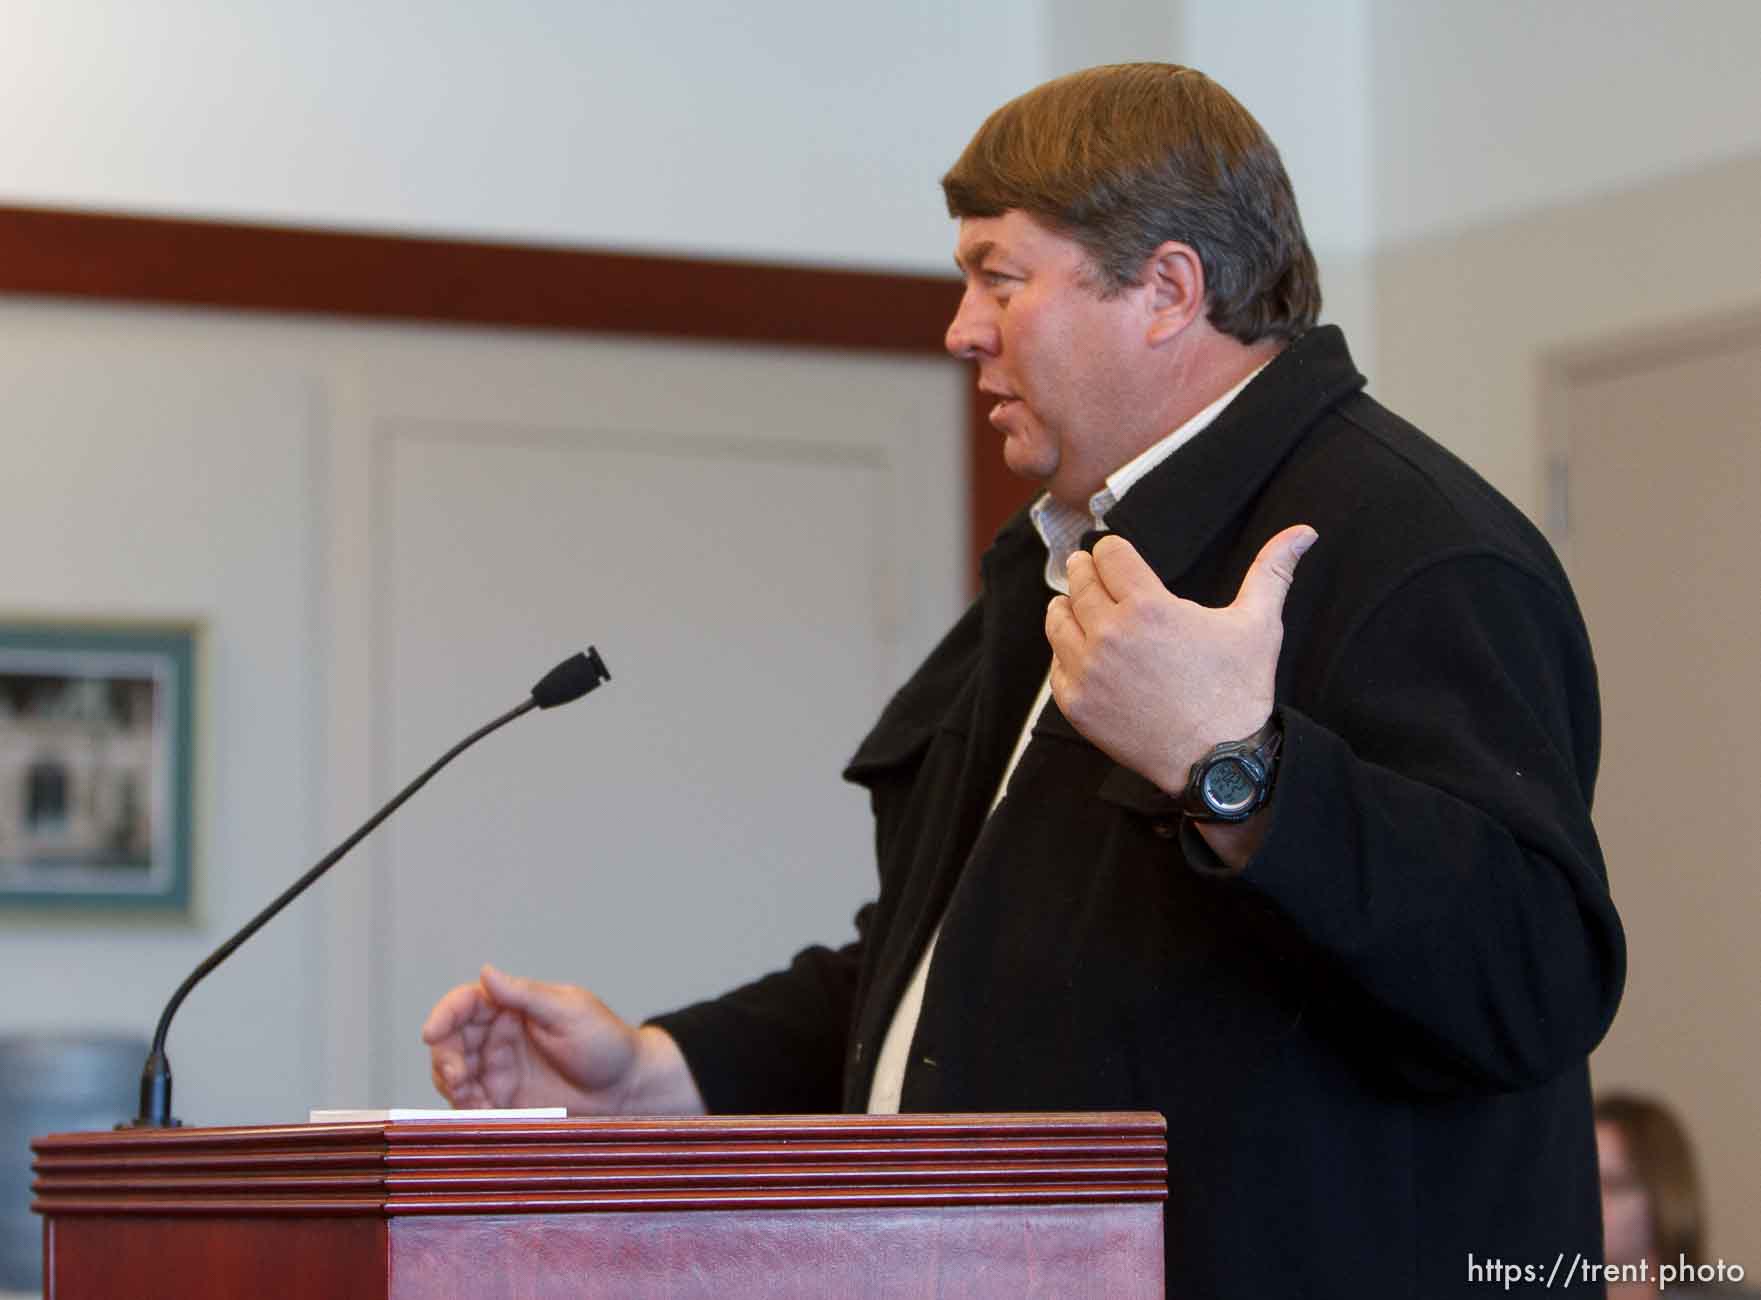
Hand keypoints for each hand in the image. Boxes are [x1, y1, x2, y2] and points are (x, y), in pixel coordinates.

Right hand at [421, 964, 704, 1114]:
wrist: (628, 1090)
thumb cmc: (606, 1042)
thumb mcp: (569, 1013)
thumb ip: (526, 996)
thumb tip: (487, 972)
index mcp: (513, 1006)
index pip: (466, 1003)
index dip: (444, 1014)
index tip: (431, 1033)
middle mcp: (499, 1036)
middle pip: (451, 1042)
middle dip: (445, 1059)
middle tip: (457, 1079)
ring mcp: (500, 1070)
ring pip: (454, 1075)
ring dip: (453, 1087)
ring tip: (472, 1100)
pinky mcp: (505, 1101)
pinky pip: (472, 1105)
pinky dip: (468, 1110)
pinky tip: (483, 1115)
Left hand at [1045, 525, 1316, 794]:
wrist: (1218, 760)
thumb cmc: (1239, 691)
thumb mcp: (1259, 623)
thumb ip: (1273, 569)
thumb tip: (1304, 532)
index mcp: (1149, 607)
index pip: (1108, 554)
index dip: (1112, 550)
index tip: (1115, 554)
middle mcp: (1111, 635)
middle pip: (1079, 582)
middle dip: (1087, 572)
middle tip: (1091, 571)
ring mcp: (1089, 671)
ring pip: (1058, 620)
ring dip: (1068, 608)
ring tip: (1080, 607)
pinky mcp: (1078, 704)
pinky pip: (1056, 665)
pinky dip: (1066, 654)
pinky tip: (1082, 652)